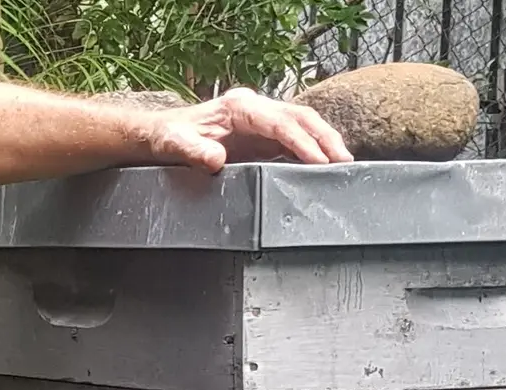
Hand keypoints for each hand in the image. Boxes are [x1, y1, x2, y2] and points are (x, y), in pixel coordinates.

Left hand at [151, 87, 351, 172]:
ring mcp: (262, 121)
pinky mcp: (263, 136)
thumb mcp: (174, 145)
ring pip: (303, 126)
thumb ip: (193, 151)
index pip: (280, 121)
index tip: (318, 160)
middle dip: (325, 138)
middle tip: (344, 162)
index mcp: (239, 106)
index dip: (301, 141)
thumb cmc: (169, 138)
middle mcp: (255, 108)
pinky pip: (294, 140)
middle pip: (300, 118)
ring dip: (324, 143)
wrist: (161, 137)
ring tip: (344, 165)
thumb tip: (216, 159)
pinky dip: (313, 151)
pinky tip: (325, 167)